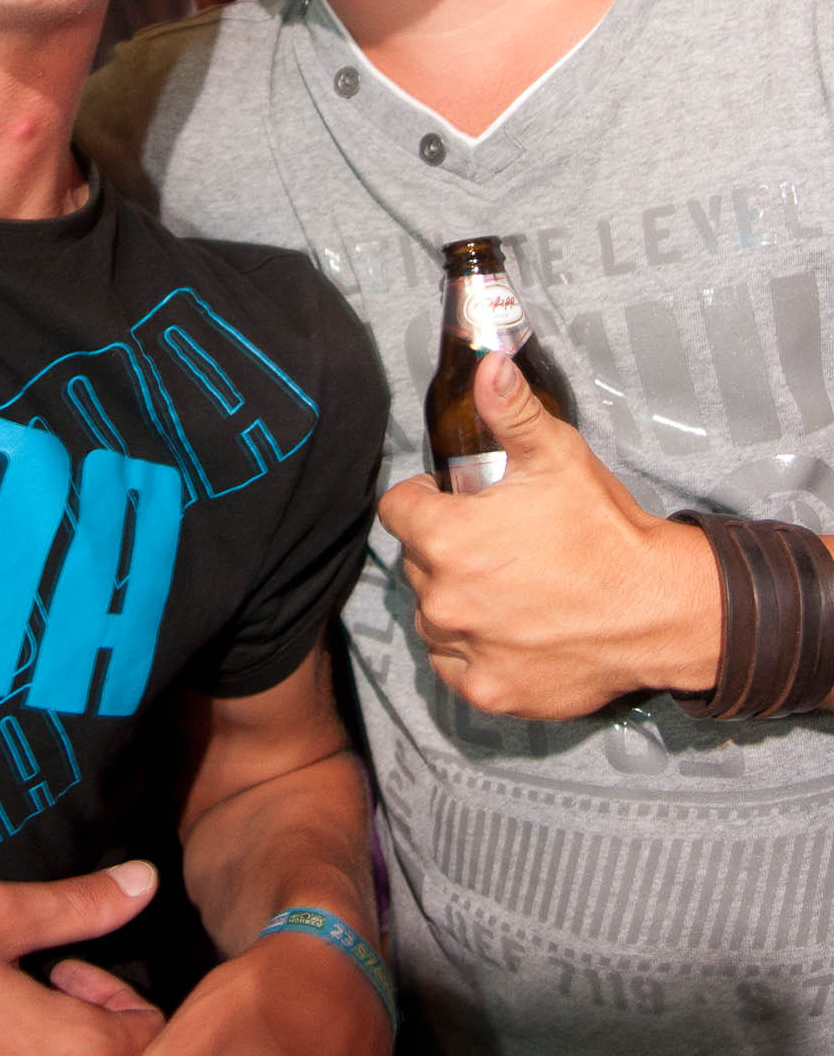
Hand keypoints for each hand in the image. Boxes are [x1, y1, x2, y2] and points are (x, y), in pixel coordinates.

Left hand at [378, 352, 721, 717]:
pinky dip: (474, 650)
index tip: (456, 500)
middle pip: (417, 562)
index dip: (425, 498)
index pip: (397, 509)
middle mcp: (443, 598)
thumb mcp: (557, 455)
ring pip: (433, 616)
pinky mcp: (488, 691)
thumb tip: (486, 363)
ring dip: (457, 601)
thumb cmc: (605, 529)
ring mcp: (464, 650)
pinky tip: (512, 630)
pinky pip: (455, 665)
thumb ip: (510, 410)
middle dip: (446, 549)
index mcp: (447, 537)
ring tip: (508, 587)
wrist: (658, 608)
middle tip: (497, 543)